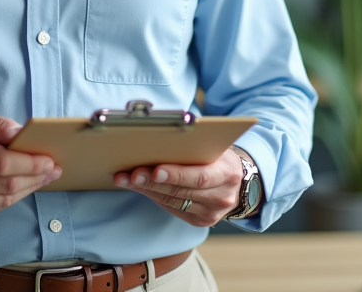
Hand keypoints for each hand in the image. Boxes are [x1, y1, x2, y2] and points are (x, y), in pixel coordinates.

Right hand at [0, 108, 62, 223]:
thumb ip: (0, 124)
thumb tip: (22, 134)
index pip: (2, 162)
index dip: (30, 164)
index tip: (49, 161)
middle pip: (6, 184)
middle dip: (35, 177)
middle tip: (52, 170)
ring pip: (4, 200)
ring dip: (28, 189)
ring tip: (42, 178)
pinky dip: (12, 198)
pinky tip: (21, 188)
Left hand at [112, 147, 243, 226]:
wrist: (237, 181)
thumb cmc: (219, 156)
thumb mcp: (215, 147)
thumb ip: (194, 145)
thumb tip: (156, 139)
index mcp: (228, 173)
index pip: (201, 177)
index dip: (177, 175)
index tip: (155, 170)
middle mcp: (222, 197)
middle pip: (182, 191)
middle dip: (152, 182)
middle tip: (131, 174)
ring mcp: (211, 213)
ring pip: (172, 201)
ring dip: (146, 189)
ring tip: (124, 179)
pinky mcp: (200, 221)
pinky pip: (172, 208)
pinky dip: (153, 196)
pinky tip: (137, 186)